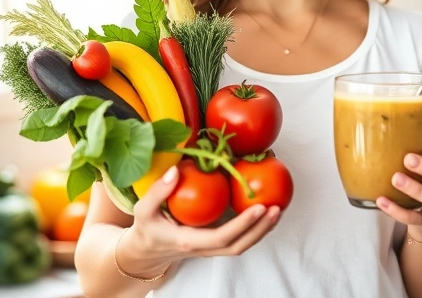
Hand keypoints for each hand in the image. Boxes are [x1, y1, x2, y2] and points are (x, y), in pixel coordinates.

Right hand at [116, 165, 281, 276]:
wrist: (145, 251)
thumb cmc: (147, 228)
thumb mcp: (144, 210)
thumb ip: (158, 191)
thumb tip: (176, 170)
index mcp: (187, 241)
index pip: (221, 238)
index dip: (242, 225)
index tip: (259, 207)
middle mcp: (202, 249)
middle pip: (238, 246)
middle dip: (260, 230)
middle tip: (276, 208)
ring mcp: (210, 248)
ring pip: (241, 245)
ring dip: (261, 230)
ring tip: (277, 210)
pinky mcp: (214, 243)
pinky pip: (238, 238)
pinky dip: (254, 228)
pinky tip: (264, 212)